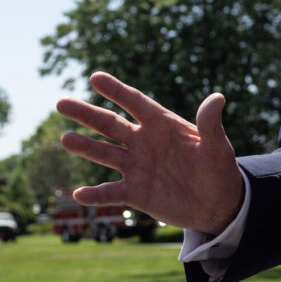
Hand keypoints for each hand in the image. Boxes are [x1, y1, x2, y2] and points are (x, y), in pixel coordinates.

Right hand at [56, 72, 245, 236]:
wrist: (218, 204)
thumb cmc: (220, 170)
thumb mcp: (217, 147)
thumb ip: (210, 124)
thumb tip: (218, 97)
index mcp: (163, 125)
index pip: (136, 103)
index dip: (116, 90)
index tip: (95, 77)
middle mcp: (145, 142)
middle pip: (111, 125)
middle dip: (87, 114)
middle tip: (61, 102)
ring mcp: (137, 167)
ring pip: (105, 154)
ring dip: (85, 147)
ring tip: (65, 139)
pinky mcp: (135, 192)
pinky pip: (110, 192)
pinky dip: (95, 194)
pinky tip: (78, 194)